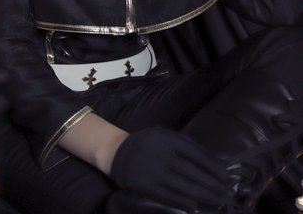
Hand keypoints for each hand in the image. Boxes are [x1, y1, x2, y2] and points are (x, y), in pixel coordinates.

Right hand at [109, 127, 228, 210]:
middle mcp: (162, 154)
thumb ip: (184, 144)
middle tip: (225, 191)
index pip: (196, 153)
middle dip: (211, 183)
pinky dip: (183, 202)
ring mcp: (153, 171)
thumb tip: (210, 159)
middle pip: (192, 171)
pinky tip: (194, 206)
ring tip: (215, 200)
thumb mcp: (163, 135)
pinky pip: (168, 196)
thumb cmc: (147, 143)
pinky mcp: (146, 186)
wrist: (117, 152)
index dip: (212, 165)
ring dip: (202, 195)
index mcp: (168, 138)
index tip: (225, 175)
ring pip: (183, 186)